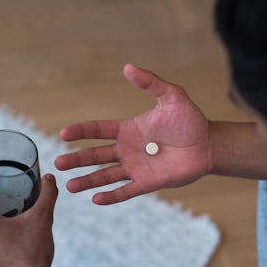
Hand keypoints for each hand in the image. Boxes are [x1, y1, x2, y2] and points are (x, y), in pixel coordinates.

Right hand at [55, 63, 210, 204]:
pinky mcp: (148, 182)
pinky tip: (96, 199)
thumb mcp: (172, 96)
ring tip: (69, 186)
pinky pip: (126, 191)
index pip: (98, 130)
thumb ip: (150, 83)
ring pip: (106, 175)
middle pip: (96, 155)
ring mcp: (136, 167)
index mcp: (128, 129)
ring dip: (88, 180)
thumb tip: (127, 67)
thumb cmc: (190, 120)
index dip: (81, 131)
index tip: (64, 134)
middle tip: (58, 164)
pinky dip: (112, 196)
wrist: (208, 145)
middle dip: (77, 159)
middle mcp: (127, 149)